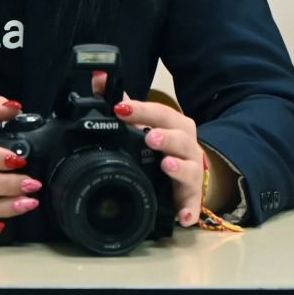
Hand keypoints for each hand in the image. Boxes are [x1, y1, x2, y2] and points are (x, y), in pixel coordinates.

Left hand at [115, 91, 212, 226]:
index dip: (142, 110)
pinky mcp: (191, 198)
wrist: (192, 174)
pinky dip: (190, 210)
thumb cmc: (166, 147)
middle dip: (166, 136)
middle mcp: (187, 147)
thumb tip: (99, 78)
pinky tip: (183, 216)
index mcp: (175, 126)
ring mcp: (192, 172)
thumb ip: (125, 104)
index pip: (161, 113)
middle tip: (150, 137)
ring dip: (178, 167)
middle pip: (181, 137)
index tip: (120, 109)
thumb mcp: (147, 124)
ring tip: (166, 165)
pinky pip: (195, 205)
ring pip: (190, 168)